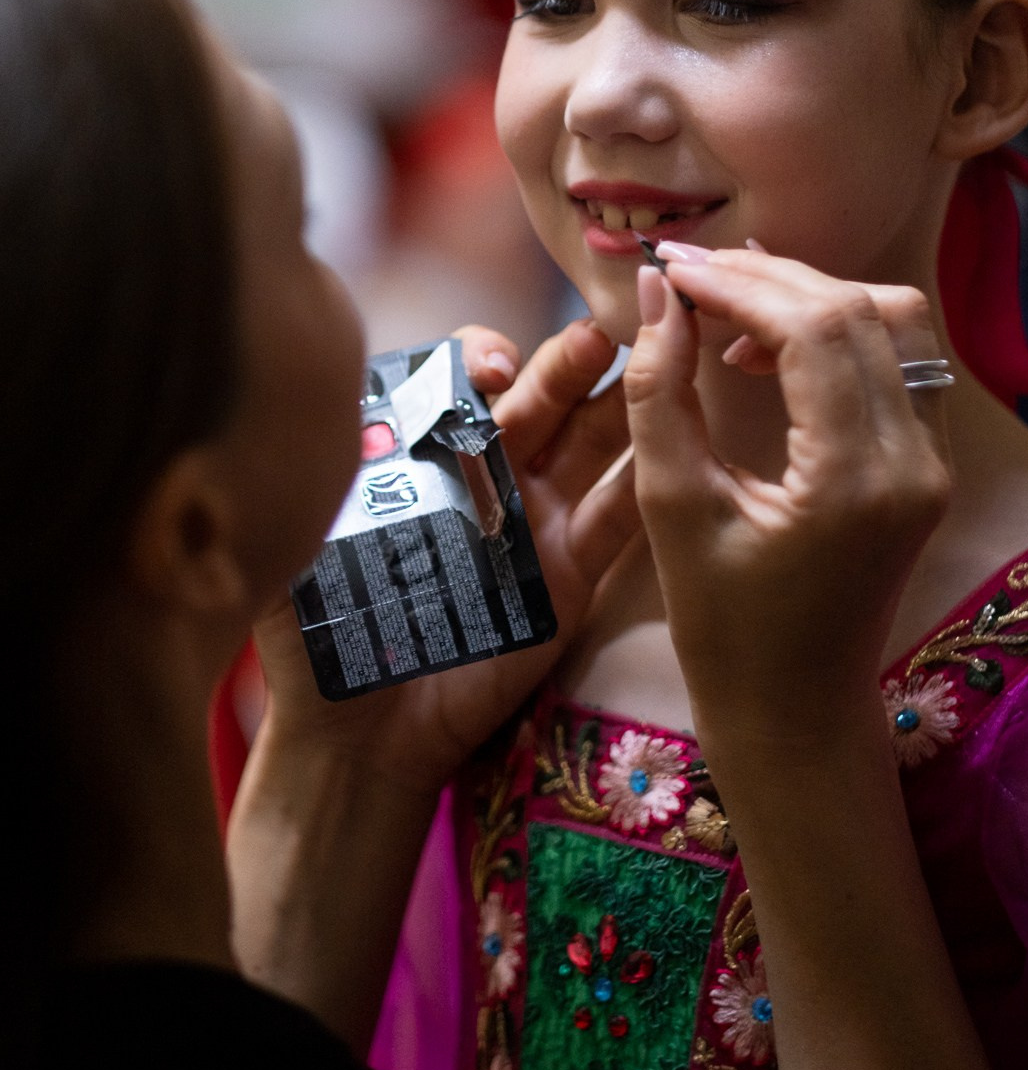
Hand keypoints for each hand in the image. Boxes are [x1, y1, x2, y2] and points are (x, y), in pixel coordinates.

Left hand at [252, 318, 638, 796]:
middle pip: (537, 395)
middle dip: (566, 360)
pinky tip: (682, 444)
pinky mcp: (570, 573)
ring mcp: (535, 517)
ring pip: (589, 441)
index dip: (478, 358)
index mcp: (422, 449)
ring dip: (622, 402)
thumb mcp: (302, 539)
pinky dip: (651, 480)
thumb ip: (317, 475)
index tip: (489, 371)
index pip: (457, 376)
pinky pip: (620, 518)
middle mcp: (485, 470)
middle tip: (595, 336)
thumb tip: (316, 407)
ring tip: (656, 366)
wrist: (360, 733)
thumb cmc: (319, 632)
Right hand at [623, 250, 950, 744]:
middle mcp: (914, 461)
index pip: (814, 327)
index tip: (670, 272)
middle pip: (861, 310)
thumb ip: (661, 392)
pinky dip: (839, 331)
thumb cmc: (724, 629)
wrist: (797, 711)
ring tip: (726, 310)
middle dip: (770, 278)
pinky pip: (900, 361)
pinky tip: (770, 347)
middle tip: (688, 277)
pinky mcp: (929, 464)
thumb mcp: (672, 508)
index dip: (738, 283)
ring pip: (894, 323)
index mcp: (854, 479)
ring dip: (810, 297)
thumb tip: (655, 292)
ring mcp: (933, 462)